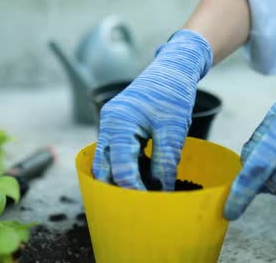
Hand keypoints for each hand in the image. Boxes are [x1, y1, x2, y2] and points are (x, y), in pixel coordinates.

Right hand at [92, 30, 212, 189]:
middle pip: (103, 167)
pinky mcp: (116, 125)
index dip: (133, 189)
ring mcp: (109, 124)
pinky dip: (121, 166)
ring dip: (118, 178)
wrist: (173, 69)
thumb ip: (165, 162)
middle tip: (136, 206)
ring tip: (137, 195)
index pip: (120, 167)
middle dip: (117, 188)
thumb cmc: (172, 95)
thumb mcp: (172, 131)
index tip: (147, 205)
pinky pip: (112, 152)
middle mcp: (107, 124)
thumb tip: (162, 191)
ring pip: (105, 161)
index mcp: (118, 124)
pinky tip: (138, 178)